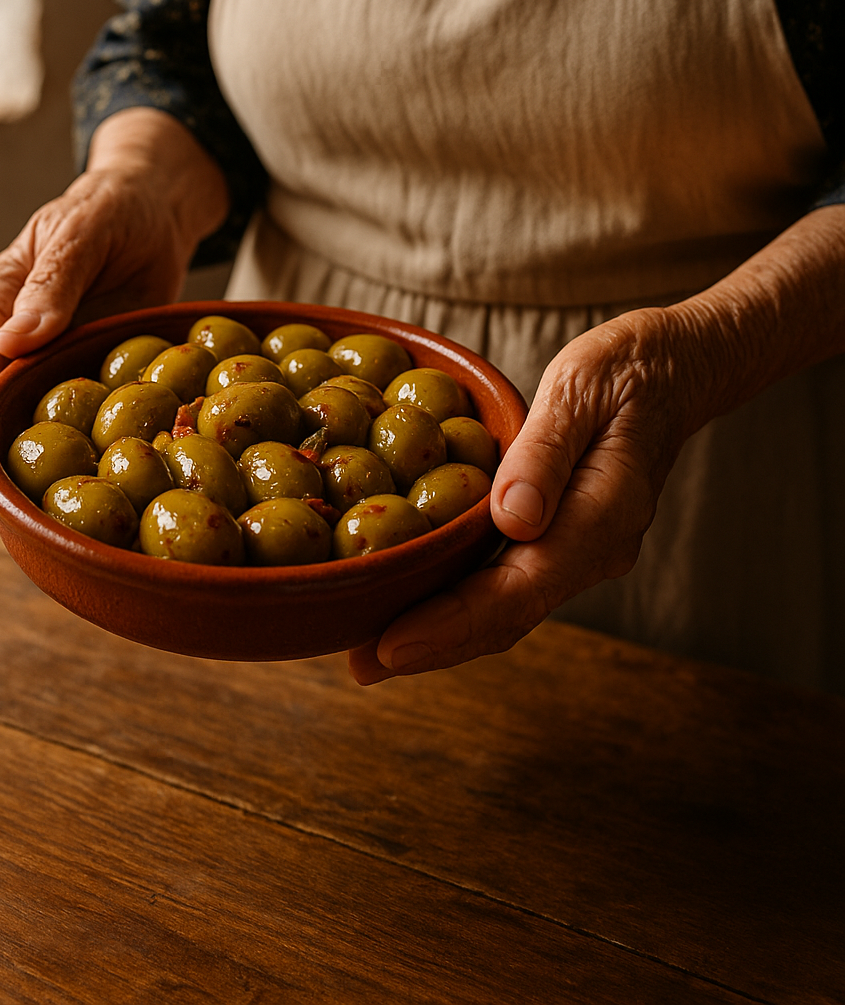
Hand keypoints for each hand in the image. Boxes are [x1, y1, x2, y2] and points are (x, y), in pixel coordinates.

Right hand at [0, 108, 227, 484]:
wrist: (156, 207)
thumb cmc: (113, 206)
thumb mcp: (84, 231)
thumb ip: (52, 283)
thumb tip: (12, 343)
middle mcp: (16, 332)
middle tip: (5, 503)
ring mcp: (53, 354)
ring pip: (35, 412)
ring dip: (40, 454)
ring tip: (43, 507)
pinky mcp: (89, 366)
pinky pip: (82, 408)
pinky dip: (87, 438)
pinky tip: (98, 476)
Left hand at [349, 203, 844, 683]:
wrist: (676, 369)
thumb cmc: (624, 368)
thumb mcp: (580, 389)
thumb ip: (547, 455)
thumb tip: (512, 520)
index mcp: (602, 517)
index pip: (517, 591)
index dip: (449, 625)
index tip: (388, 647)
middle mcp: (594, 550)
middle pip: (506, 616)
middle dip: (433, 645)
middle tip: (359, 667)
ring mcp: (582, 550)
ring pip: (507, 608)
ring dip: (442, 631)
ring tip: (370, 648)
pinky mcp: (565, 539)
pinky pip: (510, 582)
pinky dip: (461, 600)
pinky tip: (416, 599)